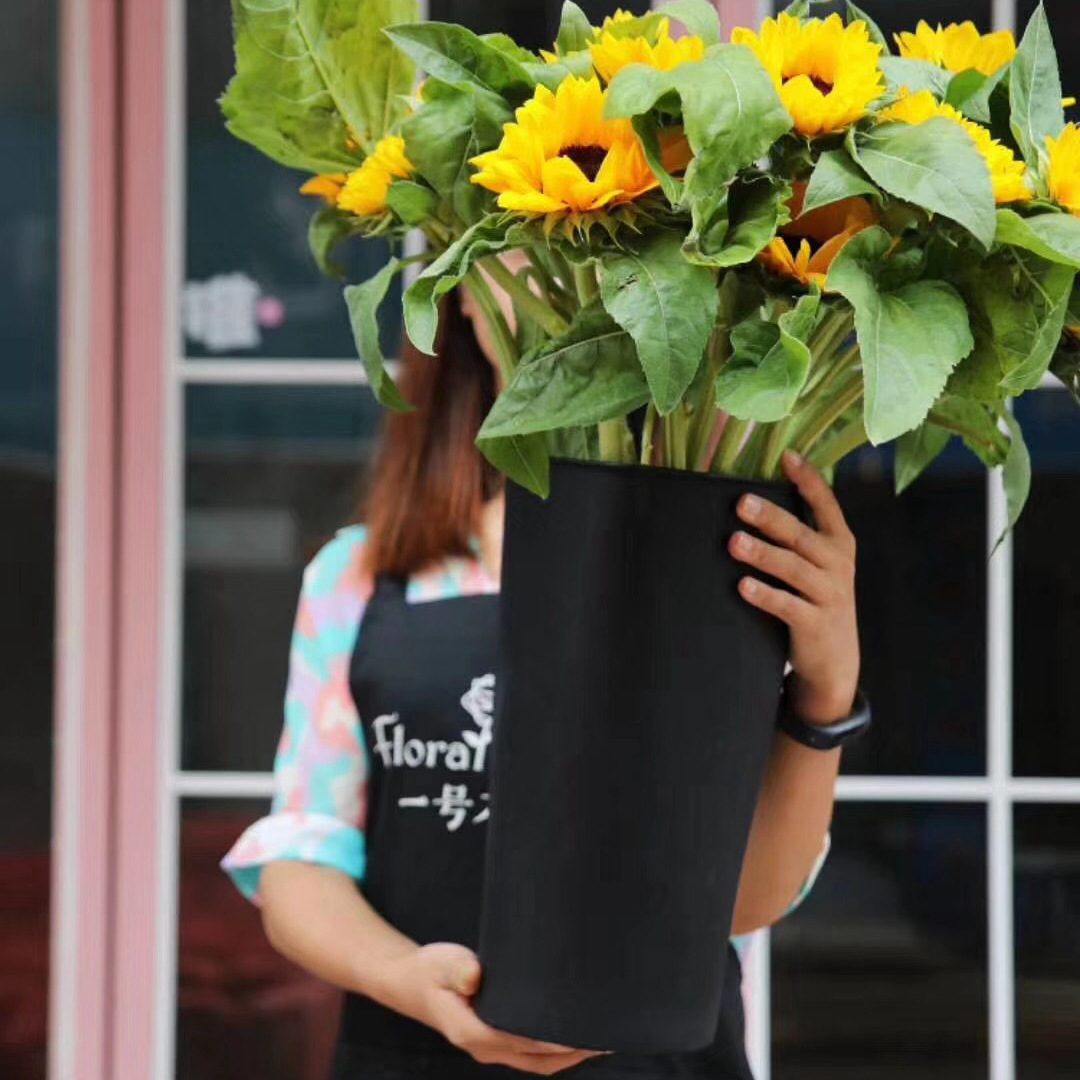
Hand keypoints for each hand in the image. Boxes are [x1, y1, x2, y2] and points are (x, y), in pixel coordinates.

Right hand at [383, 942, 607, 1073]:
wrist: (410, 984)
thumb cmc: (429, 971)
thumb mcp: (440, 961)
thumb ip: (458, 969)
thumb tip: (475, 977)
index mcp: (472, 1031)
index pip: (523, 1042)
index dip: (555, 1039)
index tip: (584, 1031)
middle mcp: (485, 1047)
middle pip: (538, 1059)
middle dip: (574, 1051)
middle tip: (607, 1034)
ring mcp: (491, 1049)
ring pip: (538, 1062)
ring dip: (570, 1054)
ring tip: (601, 1037)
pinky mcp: (496, 1041)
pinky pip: (532, 1054)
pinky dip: (556, 1050)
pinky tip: (574, 1034)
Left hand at [728, 448, 859, 724]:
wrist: (834, 661)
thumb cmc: (816, 599)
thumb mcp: (818, 564)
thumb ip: (798, 535)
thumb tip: (753, 500)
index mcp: (839, 543)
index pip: (827, 504)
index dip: (808, 480)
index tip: (786, 457)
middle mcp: (838, 564)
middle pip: (802, 535)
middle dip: (772, 517)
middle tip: (742, 503)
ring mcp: (829, 594)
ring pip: (793, 568)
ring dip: (763, 554)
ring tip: (734, 542)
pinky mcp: (816, 623)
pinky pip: (788, 606)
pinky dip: (765, 595)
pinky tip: (743, 586)